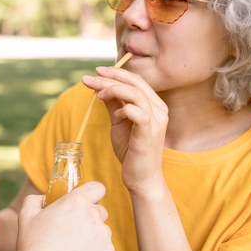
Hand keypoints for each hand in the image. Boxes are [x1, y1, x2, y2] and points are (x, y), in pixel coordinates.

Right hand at [14, 182, 113, 250]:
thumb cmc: (33, 246)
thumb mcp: (26, 215)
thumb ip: (36, 199)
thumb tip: (43, 198)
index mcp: (76, 202)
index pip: (97, 188)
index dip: (91, 194)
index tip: (86, 201)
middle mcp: (94, 216)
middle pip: (100, 211)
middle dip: (89, 218)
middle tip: (71, 231)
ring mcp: (104, 237)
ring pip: (102, 232)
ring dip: (91, 237)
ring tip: (71, 250)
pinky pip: (105, 250)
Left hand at [82, 67, 167, 191]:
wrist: (141, 179)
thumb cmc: (131, 152)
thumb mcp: (119, 123)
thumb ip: (113, 105)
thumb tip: (101, 88)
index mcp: (154, 105)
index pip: (136, 81)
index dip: (116, 73)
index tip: (96, 72)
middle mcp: (159, 110)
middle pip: (135, 83)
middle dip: (111, 77)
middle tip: (91, 77)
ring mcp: (157, 122)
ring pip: (136, 94)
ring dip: (114, 90)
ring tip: (98, 94)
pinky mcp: (149, 134)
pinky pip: (138, 113)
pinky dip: (124, 109)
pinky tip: (116, 115)